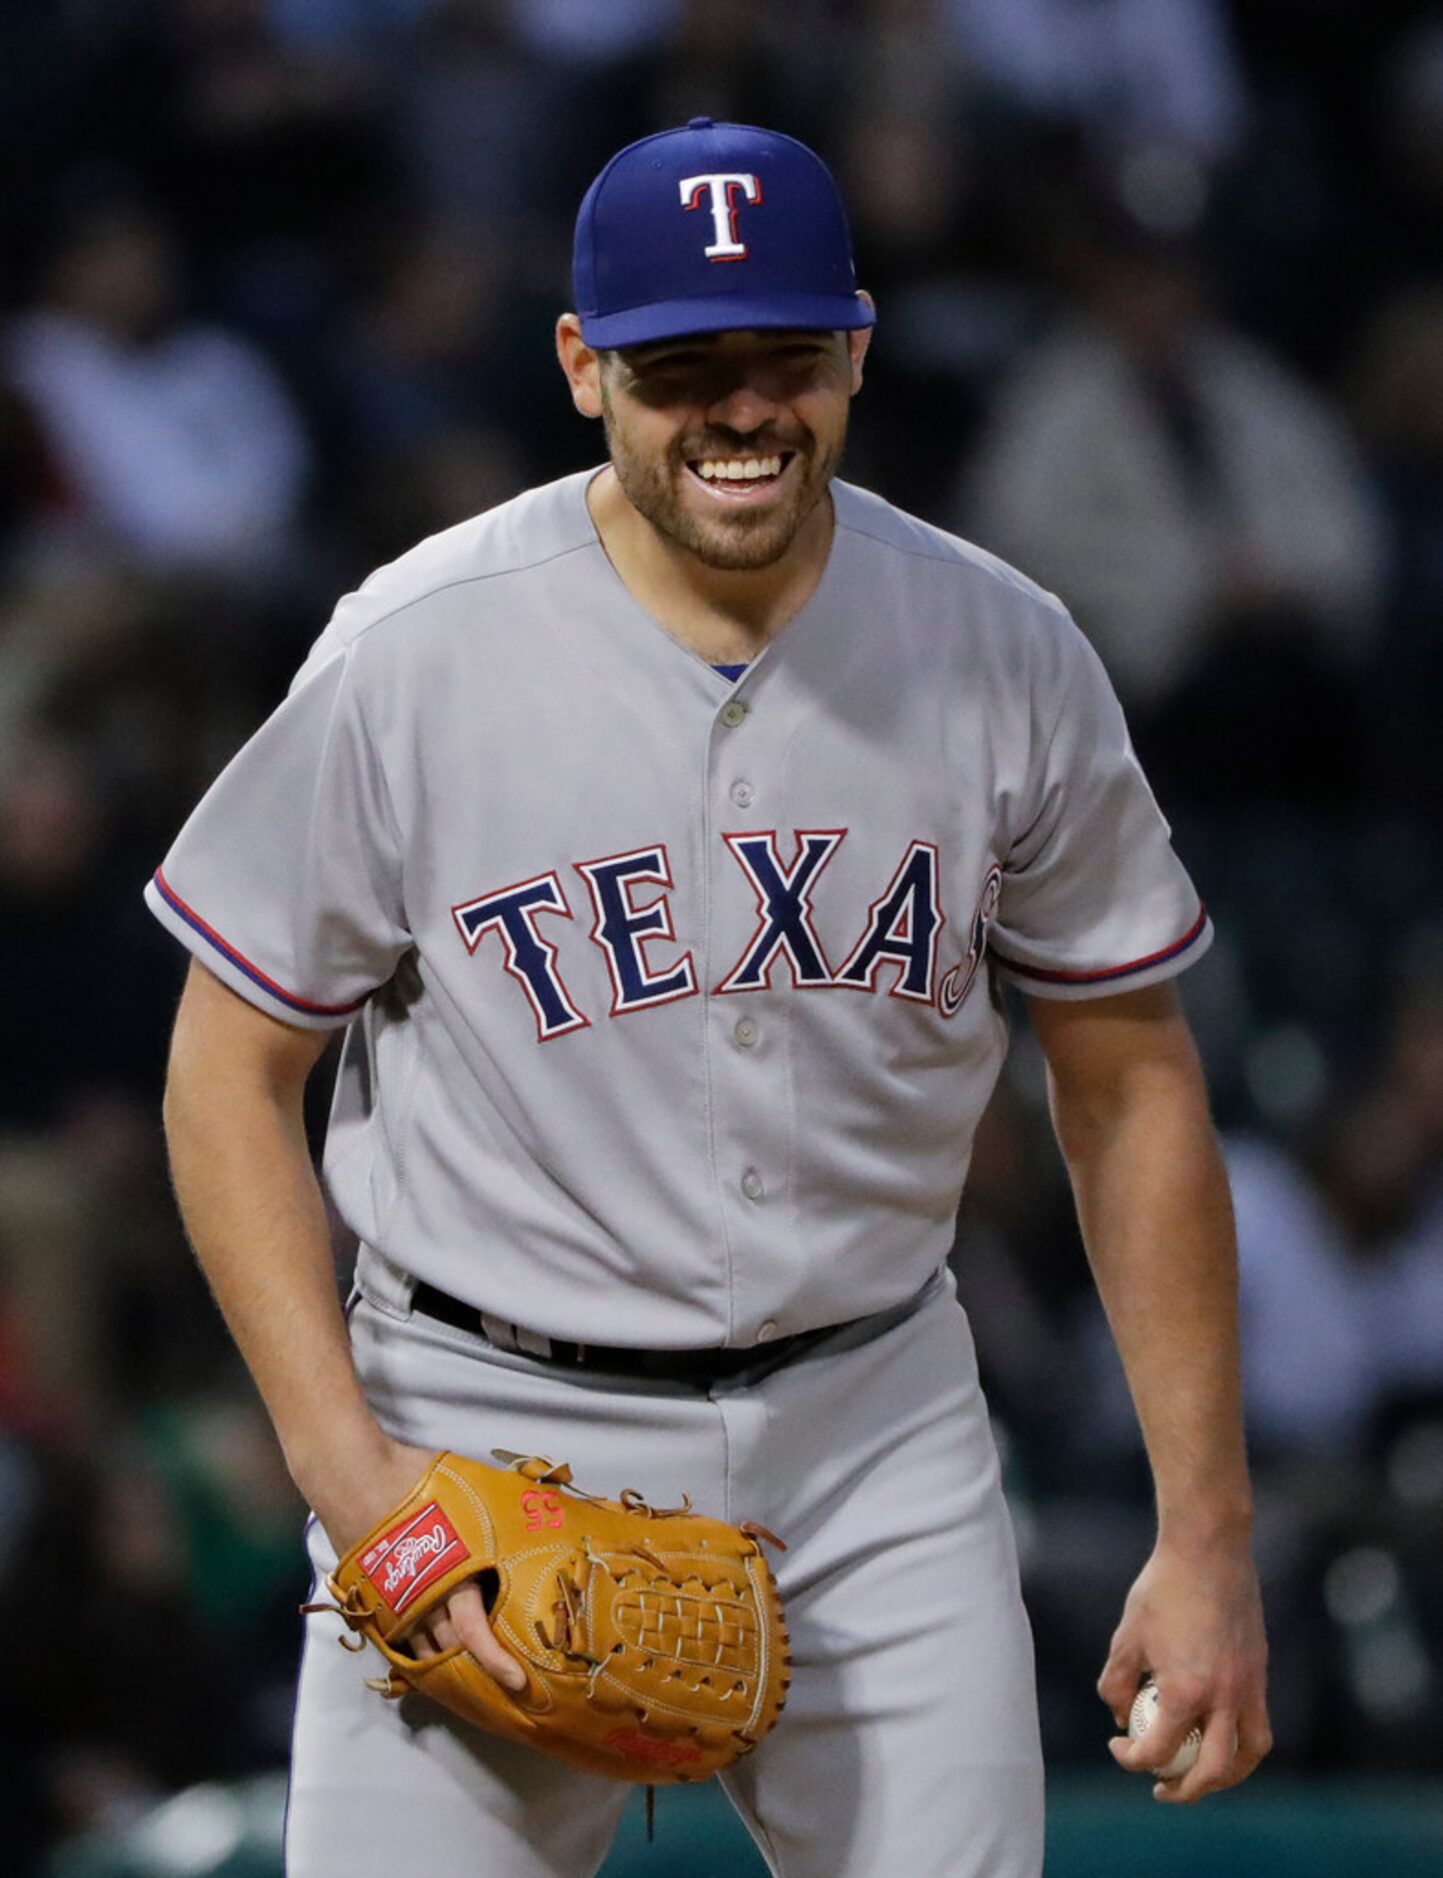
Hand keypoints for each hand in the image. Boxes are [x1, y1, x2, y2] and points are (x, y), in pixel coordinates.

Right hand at [307, 1435, 526, 1693]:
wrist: (353, 1475)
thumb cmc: (414, 1481)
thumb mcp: (468, 1492)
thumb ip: (497, 1513)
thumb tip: (541, 1505)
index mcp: (449, 1577)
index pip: (474, 1633)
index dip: (496, 1661)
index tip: (517, 1682)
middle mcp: (421, 1600)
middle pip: (451, 1650)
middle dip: (475, 1667)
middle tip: (501, 1681)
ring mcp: (392, 1605)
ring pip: (423, 1650)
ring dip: (445, 1663)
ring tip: (470, 1675)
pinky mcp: (372, 1602)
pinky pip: (398, 1639)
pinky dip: (417, 1650)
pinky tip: (433, 1654)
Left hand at [1098, 1533, 1270, 1803]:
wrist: (1209, 1550)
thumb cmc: (1162, 1589)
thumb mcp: (1127, 1636)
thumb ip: (1116, 1683)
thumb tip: (1120, 1717)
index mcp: (1186, 1691)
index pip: (1159, 1749)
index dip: (1132, 1758)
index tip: (1118, 1746)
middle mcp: (1225, 1697)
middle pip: (1214, 1771)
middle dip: (1186, 1789)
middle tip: (1161, 1787)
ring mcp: (1249, 1686)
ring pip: (1249, 1754)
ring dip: (1226, 1776)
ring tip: (1200, 1775)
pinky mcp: (1260, 1672)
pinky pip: (1259, 1725)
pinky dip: (1242, 1744)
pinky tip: (1218, 1735)